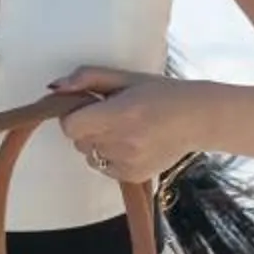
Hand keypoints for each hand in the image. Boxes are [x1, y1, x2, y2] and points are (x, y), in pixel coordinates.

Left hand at [50, 67, 200, 191]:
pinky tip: (131, 144)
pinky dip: (109, 157)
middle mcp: (124, 142)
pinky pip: (103, 168)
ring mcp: (129, 163)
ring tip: (124, 130)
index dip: (75, 115)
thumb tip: (55, 87)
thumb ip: (87, 78)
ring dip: (97, 143)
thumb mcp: (125, 77)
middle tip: (110, 116)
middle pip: (78, 141)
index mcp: (120, 114)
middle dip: (87, 127)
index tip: (90, 106)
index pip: (70, 126)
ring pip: (89, 155)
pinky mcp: (134, 176)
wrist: (198, 119)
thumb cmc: (160, 93)